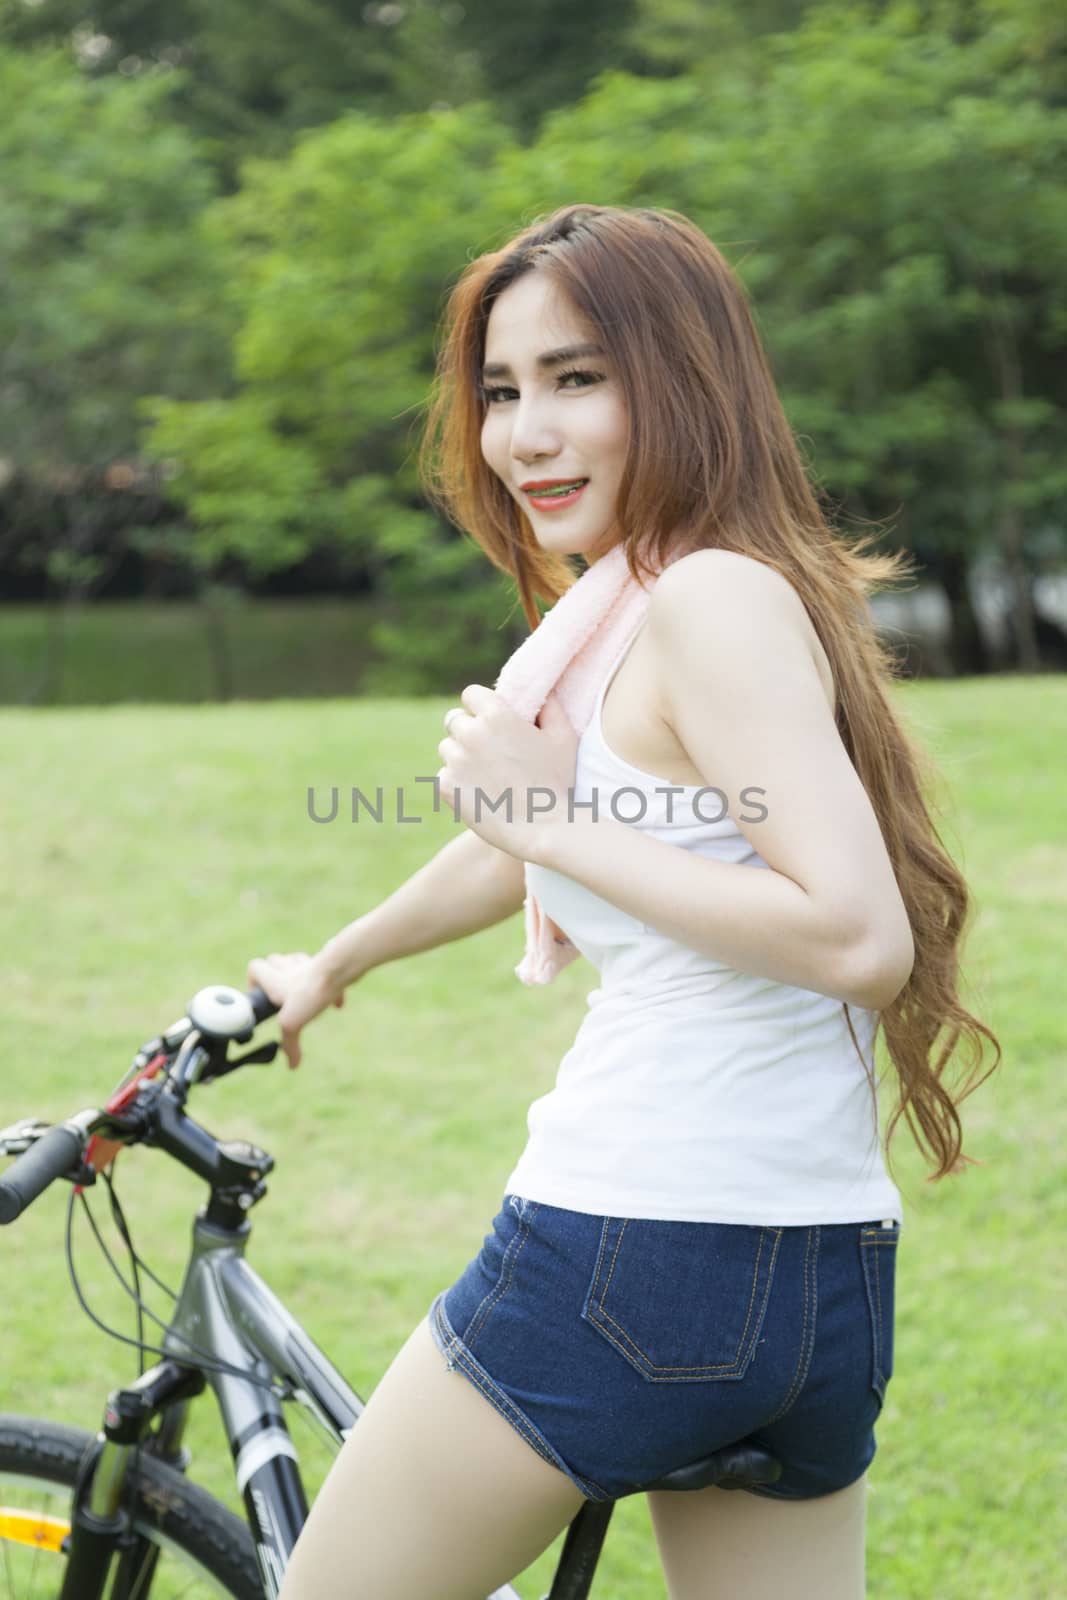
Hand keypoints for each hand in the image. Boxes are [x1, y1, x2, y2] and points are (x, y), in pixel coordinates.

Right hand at [245, 951, 345, 1070]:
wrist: (338, 973)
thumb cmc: (310, 993)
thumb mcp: (292, 1023)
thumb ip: (289, 1044)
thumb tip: (292, 1065)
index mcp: (275, 979)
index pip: (254, 967)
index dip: (254, 979)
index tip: (260, 994)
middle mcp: (290, 967)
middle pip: (275, 960)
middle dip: (277, 974)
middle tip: (283, 994)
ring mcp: (310, 963)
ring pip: (300, 962)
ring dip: (300, 975)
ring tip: (307, 995)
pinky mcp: (329, 964)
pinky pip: (328, 974)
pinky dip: (330, 987)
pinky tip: (337, 1002)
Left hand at [436, 686, 578, 860]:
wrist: (543, 828)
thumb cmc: (557, 782)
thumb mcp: (564, 738)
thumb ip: (551, 708)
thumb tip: (542, 693)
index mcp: (497, 715)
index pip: (470, 694)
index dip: (480, 705)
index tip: (489, 719)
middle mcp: (471, 734)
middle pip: (455, 720)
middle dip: (469, 730)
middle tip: (489, 751)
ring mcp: (456, 761)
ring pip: (447, 748)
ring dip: (461, 756)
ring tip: (486, 774)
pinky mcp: (446, 786)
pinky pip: (444, 775)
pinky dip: (457, 782)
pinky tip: (480, 792)